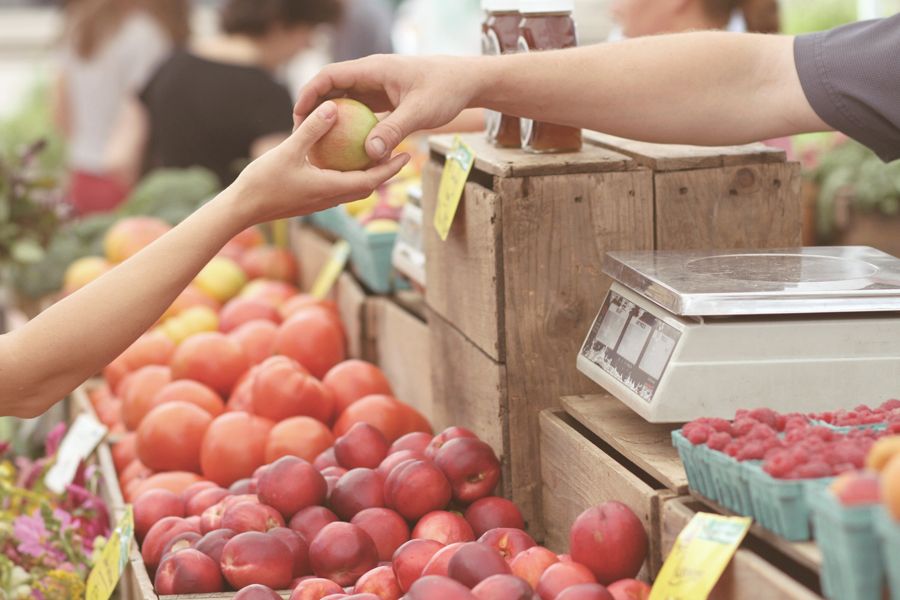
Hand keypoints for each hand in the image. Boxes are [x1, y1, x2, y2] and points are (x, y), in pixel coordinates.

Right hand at [232, 100, 410, 224]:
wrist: (241, 209)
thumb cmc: (263, 182)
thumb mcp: (288, 150)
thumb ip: (312, 129)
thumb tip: (333, 107)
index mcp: (331, 189)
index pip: (371, 180)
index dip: (391, 168)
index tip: (407, 155)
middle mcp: (330, 198)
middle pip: (367, 186)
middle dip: (385, 172)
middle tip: (399, 153)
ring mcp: (319, 201)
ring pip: (352, 188)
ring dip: (367, 174)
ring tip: (375, 154)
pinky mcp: (309, 200)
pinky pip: (336, 187)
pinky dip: (347, 175)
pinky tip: (341, 159)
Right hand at [294, 54, 480, 161]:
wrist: (466, 82)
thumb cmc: (445, 90)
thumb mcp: (420, 112)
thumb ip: (394, 131)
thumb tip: (369, 154)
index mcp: (373, 69)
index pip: (330, 76)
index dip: (310, 93)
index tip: (298, 115)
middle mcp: (371, 75)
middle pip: (332, 88)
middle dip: (313, 109)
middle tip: (300, 134)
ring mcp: (377, 87)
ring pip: (344, 101)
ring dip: (330, 119)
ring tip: (317, 143)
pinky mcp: (384, 99)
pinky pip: (360, 112)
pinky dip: (350, 127)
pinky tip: (345, 149)